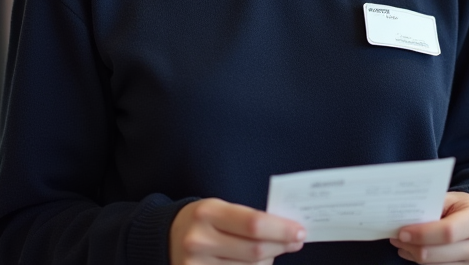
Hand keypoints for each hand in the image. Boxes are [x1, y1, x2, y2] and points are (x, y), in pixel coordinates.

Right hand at [170, 198, 305, 263]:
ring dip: (268, 261)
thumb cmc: (204, 220)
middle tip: (295, 241)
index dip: (281, 230)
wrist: (168, 237)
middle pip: (255, 251)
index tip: (300, 231)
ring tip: (271, 252)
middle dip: (281, 246)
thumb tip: (289, 231)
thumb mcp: (221, 209)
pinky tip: (257, 263)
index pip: (253, 224)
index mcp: (208, 212)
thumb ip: (250, 219)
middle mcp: (199, 240)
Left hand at [390, 192, 468, 263]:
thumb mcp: (451, 199)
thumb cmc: (462, 207)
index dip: (422, 234)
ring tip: (402, 244)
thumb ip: (431, 207)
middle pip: (440, 253)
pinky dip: (422, 263)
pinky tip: (412, 252)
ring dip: (415, 256)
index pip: (447, 232)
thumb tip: (403, 219)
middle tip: (396, 238)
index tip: (402, 232)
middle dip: (413, 246)